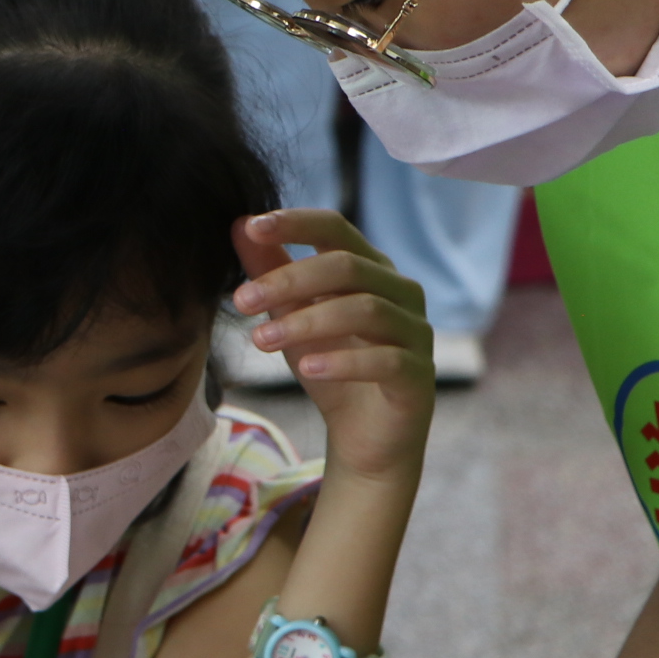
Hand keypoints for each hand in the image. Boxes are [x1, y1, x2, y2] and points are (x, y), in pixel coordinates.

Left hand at [230, 208, 433, 484]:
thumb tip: (239, 225)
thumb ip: (270, 271)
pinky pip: (387, 360)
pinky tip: (307, 368)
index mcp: (371, 267)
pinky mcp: (418, 375)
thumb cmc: (330, 363)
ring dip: (308, 322)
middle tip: (241, 301)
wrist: (362, 434)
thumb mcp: (290, 316)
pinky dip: (344, 361)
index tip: (252, 228)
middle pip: (347, 267)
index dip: (296, 223)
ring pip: (366, 309)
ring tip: (261, 340)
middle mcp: (400, 291)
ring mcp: (415, 331)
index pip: (336, 228)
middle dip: (289, 279)